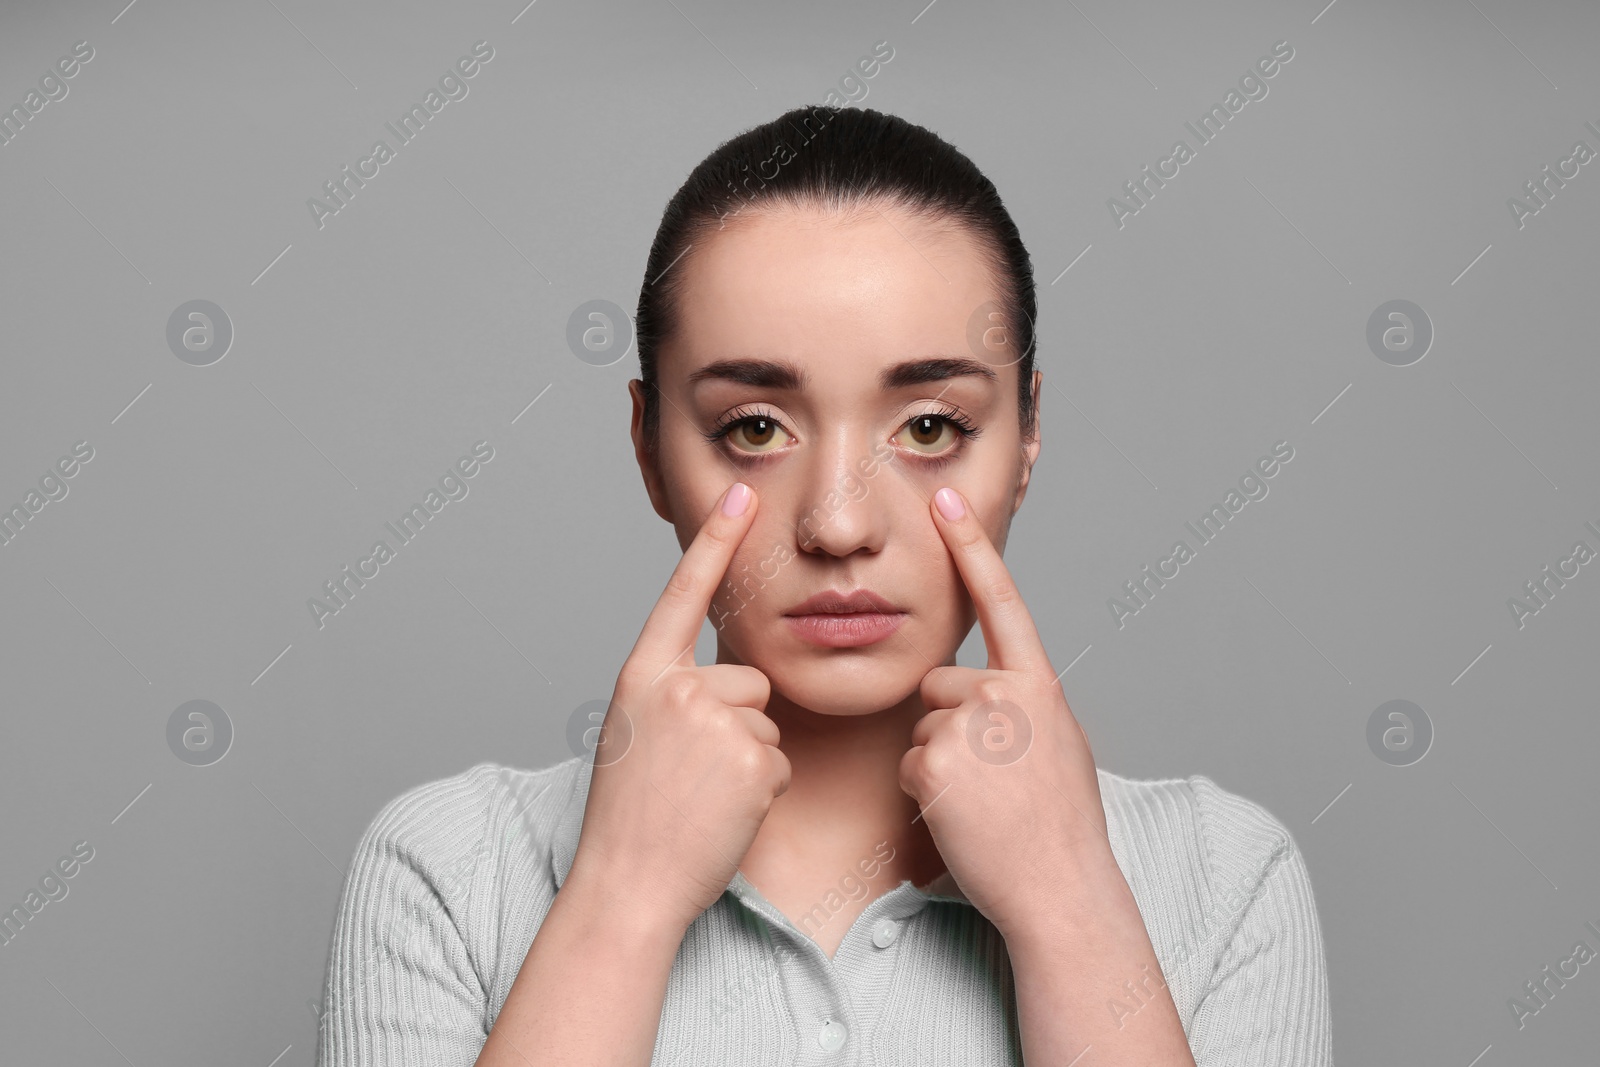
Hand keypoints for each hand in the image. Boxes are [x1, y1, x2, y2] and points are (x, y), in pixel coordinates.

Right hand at [572, 482, 791, 933]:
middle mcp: (677, 687)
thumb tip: (729, 680)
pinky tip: (724, 814)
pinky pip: (779, 762)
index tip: (743, 494)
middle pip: (747, 681)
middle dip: (735, 726)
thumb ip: (672, 695)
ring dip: (749, 762)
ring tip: (703, 798)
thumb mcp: (633, 734)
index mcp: (642, 675)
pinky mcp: (753, 759)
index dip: (716, 542)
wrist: (628, 882)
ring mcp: (715, 721)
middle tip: (691, 776)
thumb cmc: (631, 816)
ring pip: (766, 724)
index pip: (683, 595)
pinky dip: (761, 793)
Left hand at [899, 486, 1113, 937]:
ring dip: (941, 765)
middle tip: (995, 782)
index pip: (1001, 601)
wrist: (1061, 887)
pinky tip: (963, 817)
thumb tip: (993, 690)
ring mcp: (968, 726)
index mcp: (1038, 685)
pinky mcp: (933, 763)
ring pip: (924, 729)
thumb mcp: (1060, 745)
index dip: (971, 548)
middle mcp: (1004, 695)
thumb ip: (1025, 705)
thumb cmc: (1062, 826)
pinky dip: (927, 795)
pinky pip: (910, 765)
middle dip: (954, 728)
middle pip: (943, 687)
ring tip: (985, 804)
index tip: (944, 501)